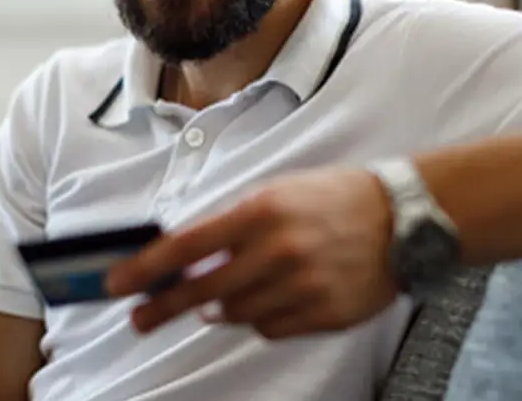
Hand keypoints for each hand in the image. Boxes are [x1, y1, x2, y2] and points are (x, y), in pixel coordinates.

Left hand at [105, 167, 399, 339]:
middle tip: (139, 319)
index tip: (118, 284)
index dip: (146, 269)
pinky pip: (271, 328)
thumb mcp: (278, 192)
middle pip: (202, 292)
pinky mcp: (324, 313)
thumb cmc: (335, 198)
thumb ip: (232, 224)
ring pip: (237, 314)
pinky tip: (273, 297)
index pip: (187, 246)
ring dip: (223, 307)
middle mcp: (279, 251)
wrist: (403, 218)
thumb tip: (185, 259)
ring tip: (228, 294)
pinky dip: (262, 318)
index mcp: (262, 211)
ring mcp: (302, 286)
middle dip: (162, 308)